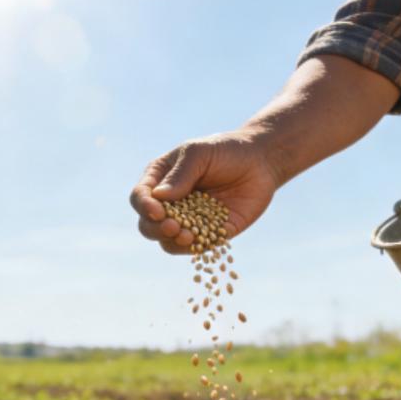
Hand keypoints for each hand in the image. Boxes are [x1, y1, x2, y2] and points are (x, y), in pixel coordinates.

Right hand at [129, 131, 281, 253]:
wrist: (260, 163)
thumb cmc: (226, 151)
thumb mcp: (200, 153)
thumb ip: (181, 174)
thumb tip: (159, 197)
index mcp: (160, 180)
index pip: (140, 196)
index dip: (144, 206)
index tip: (158, 210)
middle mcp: (170, 203)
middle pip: (148, 224)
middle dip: (156, 228)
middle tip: (173, 226)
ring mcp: (188, 221)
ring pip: (167, 241)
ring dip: (173, 242)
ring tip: (188, 235)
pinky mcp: (209, 234)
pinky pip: (195, 248)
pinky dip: (194, 248)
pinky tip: (201, 241)